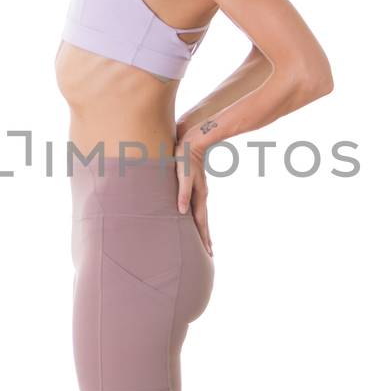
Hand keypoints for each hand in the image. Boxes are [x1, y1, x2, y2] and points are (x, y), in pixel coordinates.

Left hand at [173, 132, 212, 255]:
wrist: (194, 137)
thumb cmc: (185, 155)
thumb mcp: (183, 174)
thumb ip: (183, 192)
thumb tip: (181, 212)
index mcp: (199, 195)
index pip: (201, 222)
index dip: (203, 237)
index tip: (209, 253)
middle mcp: (201, 195)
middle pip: (203, 221)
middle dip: (206, 237)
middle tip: (210, 252)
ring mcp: (199, 189)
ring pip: (200, 214)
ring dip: (202, 227)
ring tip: (204, 238)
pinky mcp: (194, 184)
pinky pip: (196, 205)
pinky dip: (196, 215)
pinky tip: (192, 215)